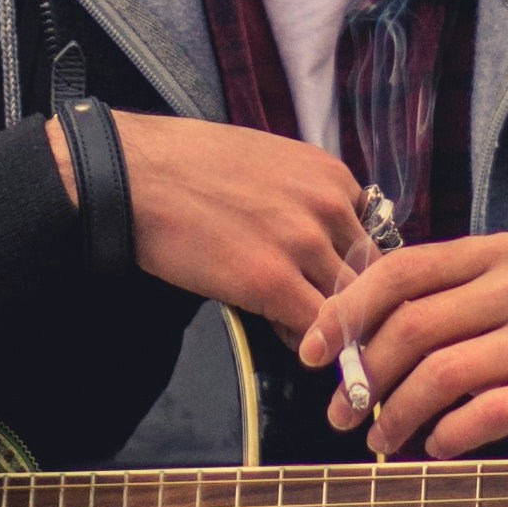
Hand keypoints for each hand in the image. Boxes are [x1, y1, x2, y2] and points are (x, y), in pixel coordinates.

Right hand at [48, 113, 371, 338]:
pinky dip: (311, 344)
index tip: (334, 290)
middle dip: (352, 304)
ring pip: (349, 305)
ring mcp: (303, 244)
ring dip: (331, 327)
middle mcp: (328, 206)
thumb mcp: (269, 162)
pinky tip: (287, 340)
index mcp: (331, 176)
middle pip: (369, 275)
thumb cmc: (189, 165)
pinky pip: (317, 328)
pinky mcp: (272, 282)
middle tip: (330, 324)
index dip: (353, 272)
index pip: (371, 239)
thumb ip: (305, 197)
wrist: (136, 175)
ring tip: (303, 333)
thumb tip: (318, 238)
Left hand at [295, 232, 507, 465]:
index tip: (310, 353)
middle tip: (342, 414)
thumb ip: (434, 308)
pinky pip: (487, 412)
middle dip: (364, 377)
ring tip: (381, 440)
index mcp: (496, 255)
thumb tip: (342, 343)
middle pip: (414, 326)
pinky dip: (448, 436)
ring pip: (443, 373)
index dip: (346, 312)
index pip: (400, 271)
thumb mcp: (497, 304)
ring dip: (397, 415)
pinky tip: (436, 448)